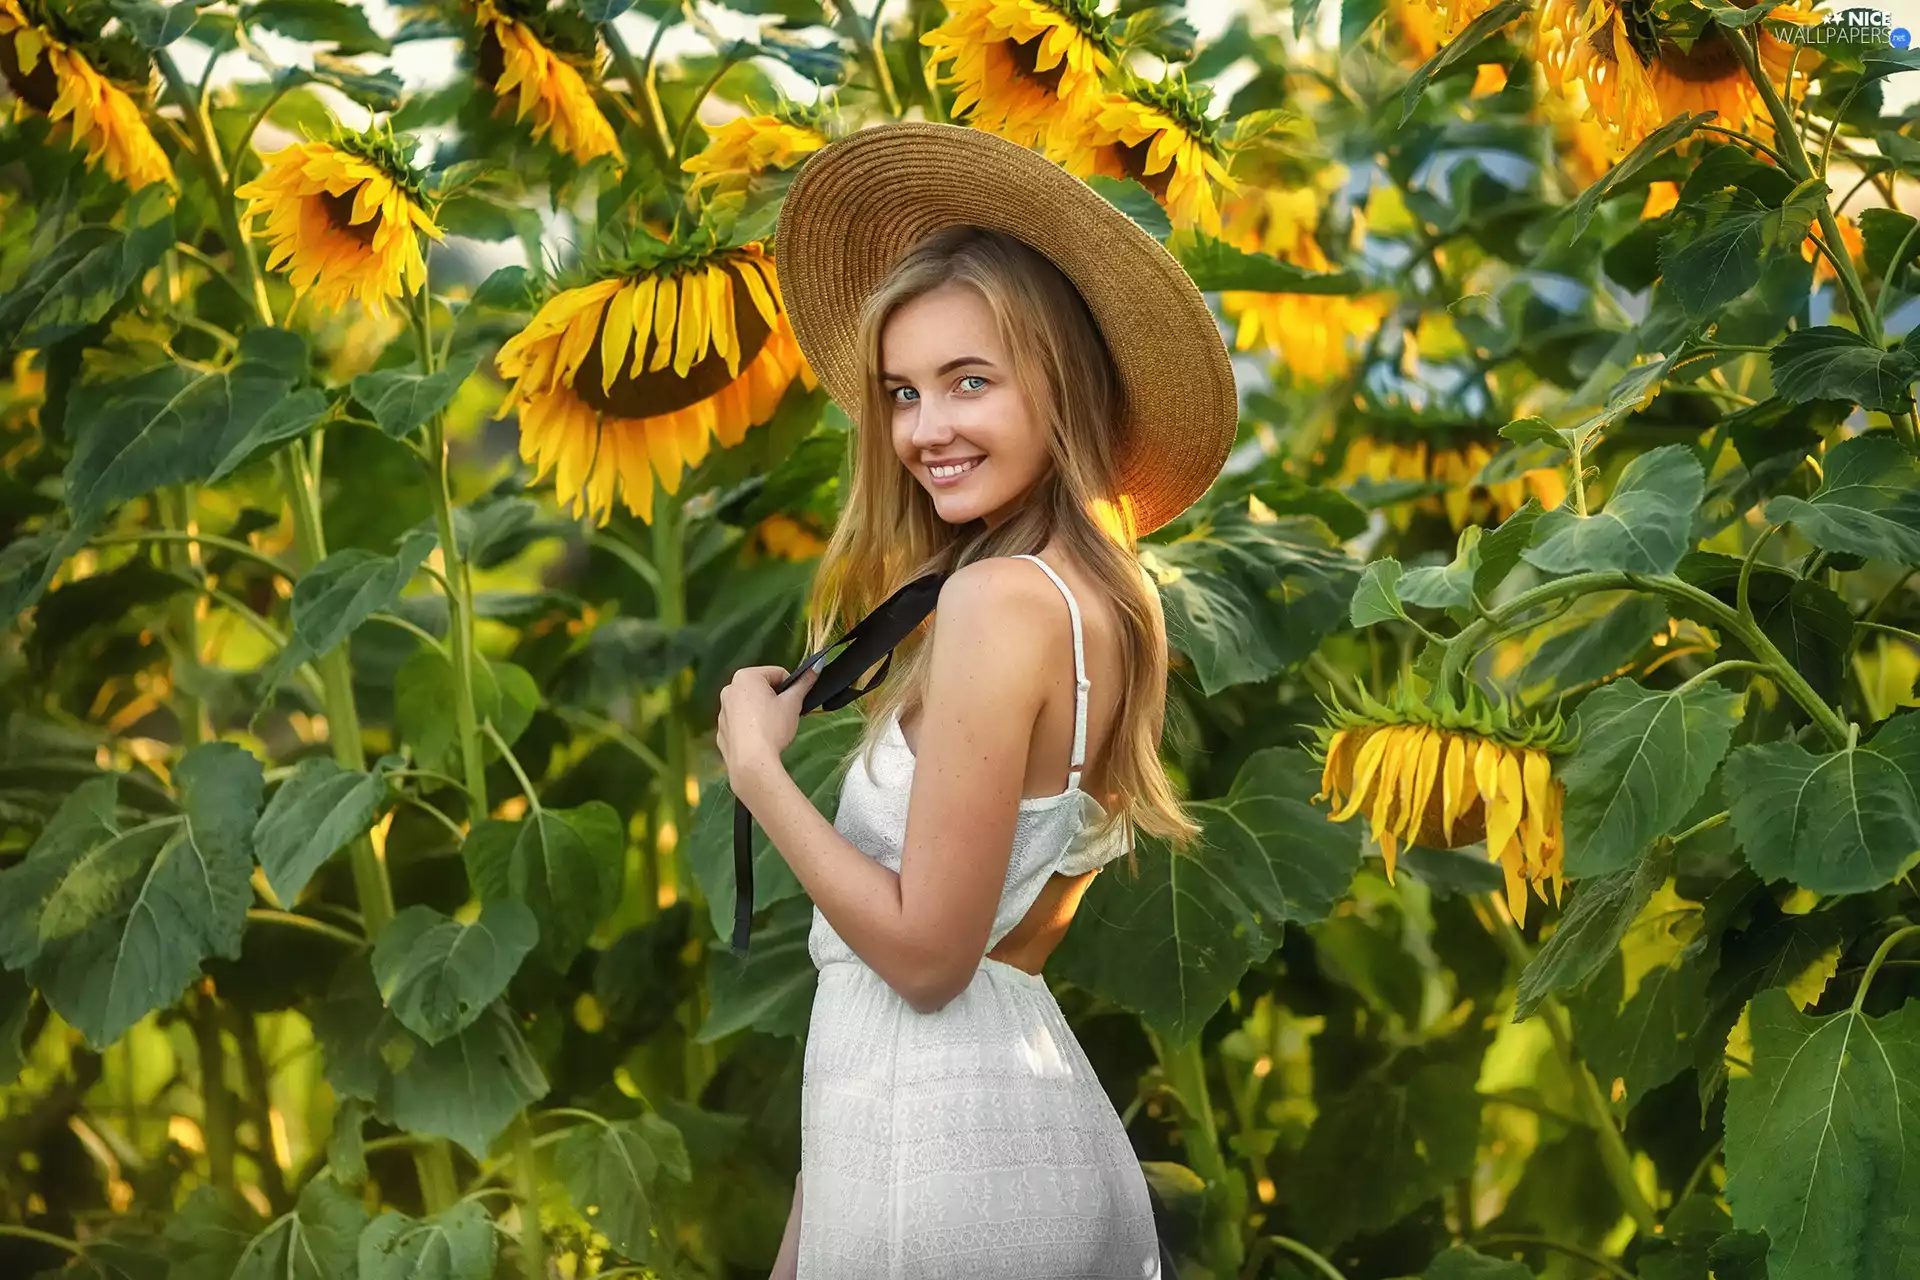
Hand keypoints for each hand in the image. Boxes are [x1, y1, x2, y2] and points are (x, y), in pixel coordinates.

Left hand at [717, 662, 819, 803]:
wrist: (751, 762)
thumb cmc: (773, 727)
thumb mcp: (793, 703)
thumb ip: (804, 683)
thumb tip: (816, 665)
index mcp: (745, 677)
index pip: (777, 673)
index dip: (791, 688)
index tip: (794, 703)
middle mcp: (729, 689)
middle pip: (762, 688)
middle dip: (775, 699)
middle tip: (785, 716)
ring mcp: (722, 710)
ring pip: (750, 705)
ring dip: (763, 712)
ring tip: (772, 729)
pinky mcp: (721, 730)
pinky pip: (741, 722)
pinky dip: (750, 726)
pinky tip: (759, 739)